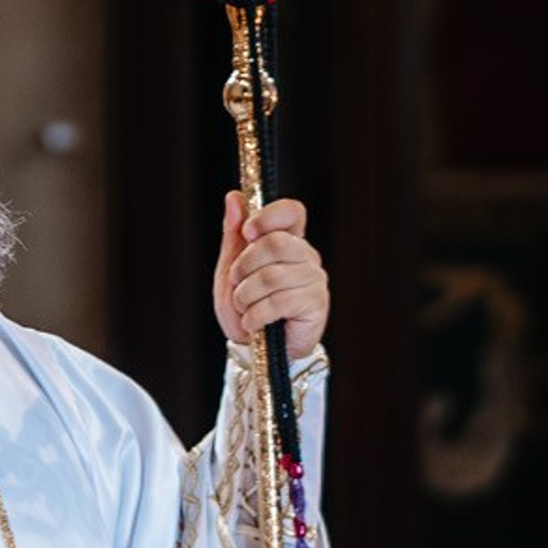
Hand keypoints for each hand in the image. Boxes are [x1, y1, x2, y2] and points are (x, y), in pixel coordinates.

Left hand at [212, 194, 327, 361]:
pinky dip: (256, 315)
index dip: (269, 216)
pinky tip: (253, 323)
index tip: (248, 232)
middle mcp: (305, 256)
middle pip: (276, 243)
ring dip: (246, 296)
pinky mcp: (316, 305)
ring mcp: (314, 280)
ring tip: (244, 308)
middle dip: (245, 265)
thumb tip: (234, 197)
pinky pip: (279, 301)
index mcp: (288, 241)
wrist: (255, 350)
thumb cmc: (246, 308)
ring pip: (273, 275)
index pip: (292, 212)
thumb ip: (234, 234)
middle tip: (237, 283)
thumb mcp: (231, 268)